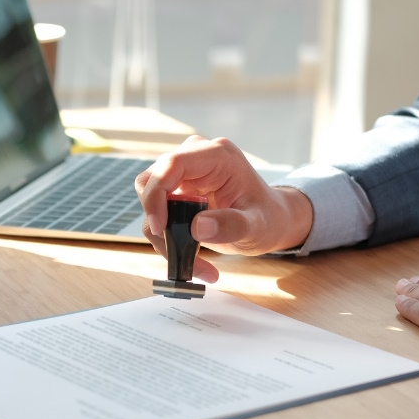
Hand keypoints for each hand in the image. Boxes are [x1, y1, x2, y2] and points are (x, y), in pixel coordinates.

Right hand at [136, 136, 313, 281]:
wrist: (269, 221)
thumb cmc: (267, 218)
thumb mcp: (257, 227)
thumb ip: (232, 225)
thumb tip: (197, 227)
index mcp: (217, 156)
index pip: (172, 164)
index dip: (157, 194)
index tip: (161, 227)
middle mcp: (196, 157)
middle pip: (152, 181)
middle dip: (157, 220)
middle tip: (177, 251)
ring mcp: (184, 173)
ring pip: (149, 200)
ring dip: (162, 235)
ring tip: (191, 262)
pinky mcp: (177, 190)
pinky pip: (157, 213)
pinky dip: (166, 238)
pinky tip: (191, 258)